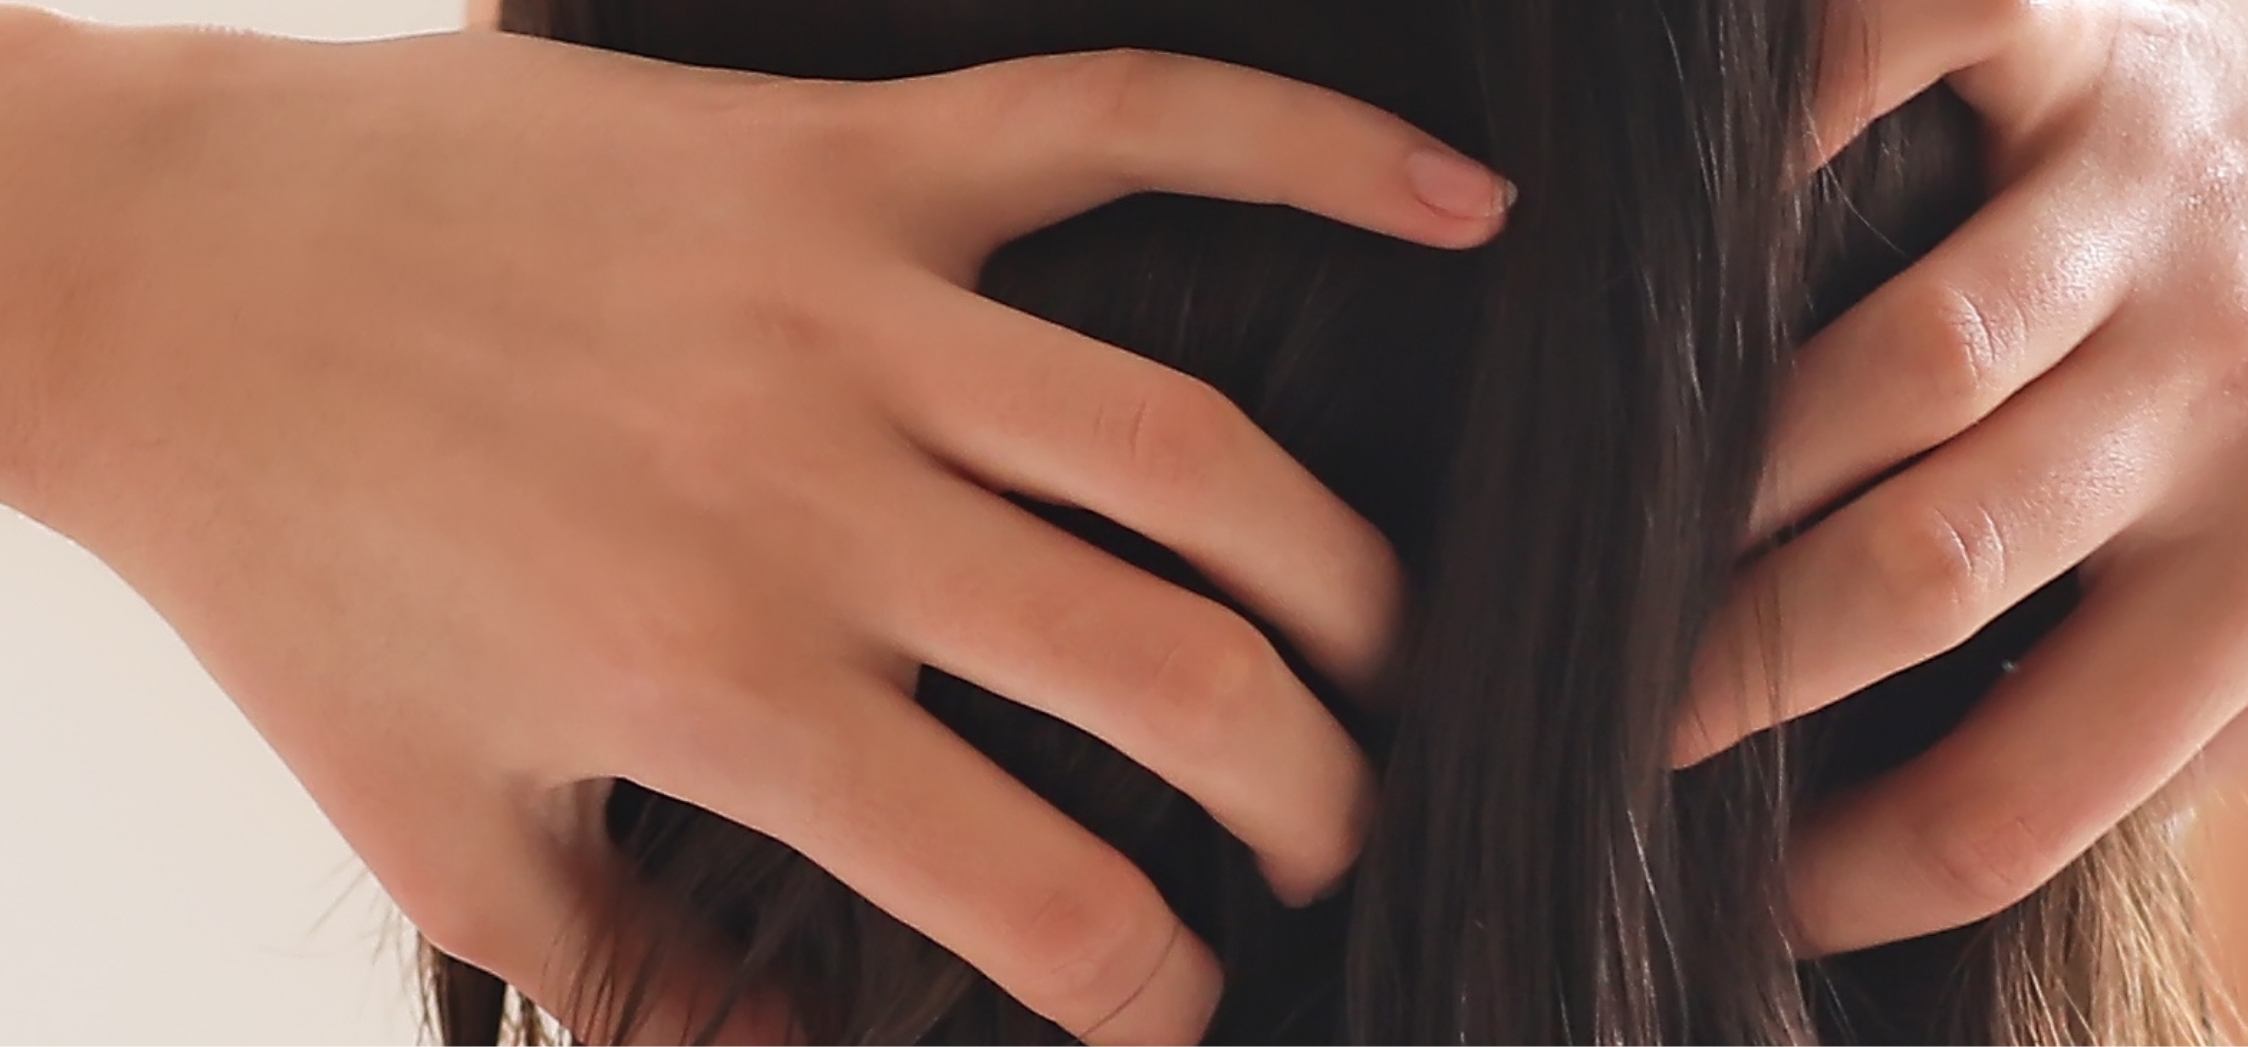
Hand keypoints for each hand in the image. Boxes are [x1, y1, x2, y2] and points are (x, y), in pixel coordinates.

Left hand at [0, 17, 1512, 1040]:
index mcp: (724, 689)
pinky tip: (1461, 207)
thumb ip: (648, 992)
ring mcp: (846, 311)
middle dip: (1315, 793)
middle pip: (1180, 674)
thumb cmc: (299, 565)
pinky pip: (1124, 128)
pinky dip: (1313, 151)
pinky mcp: (844, 155)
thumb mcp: (448, 833)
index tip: (1188, 1000)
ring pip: (1196, 451)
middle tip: (1337, 830)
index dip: (1157, 989)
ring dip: (1347, 574)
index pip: (1038, 896)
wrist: (160, 275)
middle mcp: (817, 505)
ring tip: (1389, 648)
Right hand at [1673, 0, 2247, 953]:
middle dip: (1725, 674)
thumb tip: (1945, 839)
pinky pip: (1905, 54)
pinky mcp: (2079, 37)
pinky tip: (1683, 230)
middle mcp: (2229, 382)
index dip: (1842, 881)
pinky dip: (1783, 128)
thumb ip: (2183, 716)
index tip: (1733, 899)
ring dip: (1714, 473)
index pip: (2023, 792)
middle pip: (1919, 567)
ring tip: (1610, 546)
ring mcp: (2146, 199)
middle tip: (1613, 724)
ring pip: (1890, 364)